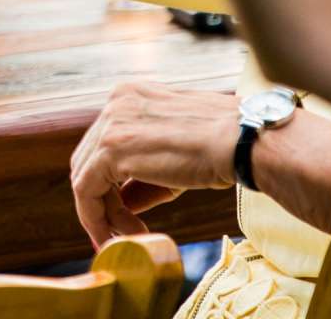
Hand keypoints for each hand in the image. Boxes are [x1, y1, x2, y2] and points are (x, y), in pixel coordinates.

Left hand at [68, 81, 237, 245]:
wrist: (244, 142)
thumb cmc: (223, 144)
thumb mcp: (175, 154)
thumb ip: (142, 175)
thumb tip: (122, 203)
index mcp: (133, 95)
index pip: (106, 144)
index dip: (109, 182)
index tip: (122, 212)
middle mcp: (117, 101)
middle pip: (91, 159)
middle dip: (106, 200)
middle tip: (127, 228)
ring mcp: (111, 122)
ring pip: (86, 176)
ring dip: (106, 213)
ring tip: (134, 234)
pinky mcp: (111, 147)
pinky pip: (87, 190)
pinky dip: (97, 217)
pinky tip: (123, 234)